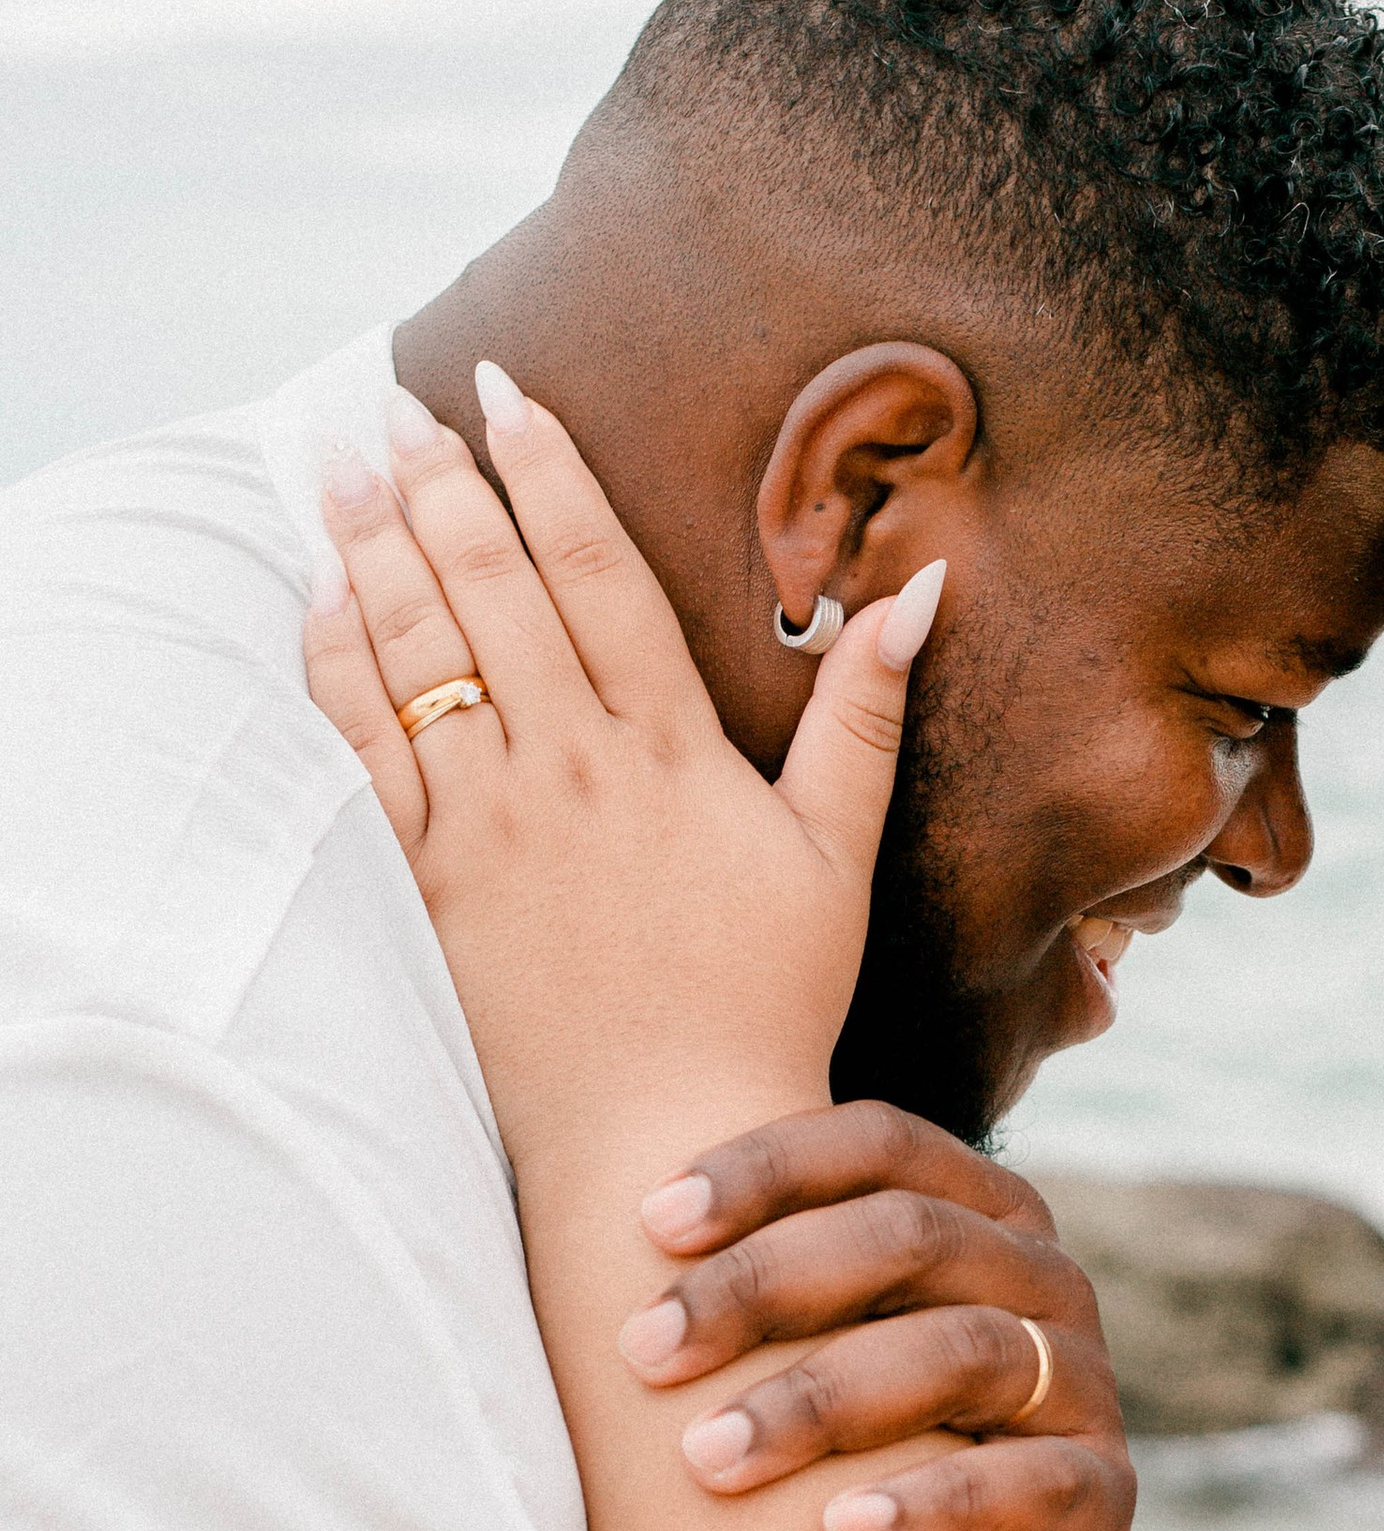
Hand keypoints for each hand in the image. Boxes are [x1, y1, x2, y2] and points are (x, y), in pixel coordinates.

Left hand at [303, 372, 942, 1177]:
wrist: (668, 1139)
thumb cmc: (765, 1002)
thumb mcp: (838, 855)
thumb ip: (865, 718)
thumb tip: (917, 594)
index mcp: (670, 748)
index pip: (596, 568)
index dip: (546, 468)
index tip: (504, 390)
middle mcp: (571, 769)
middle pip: (490, 586)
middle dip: (438, 481)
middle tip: (394, 402)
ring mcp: (491, 825)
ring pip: (416, 651)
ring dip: (370, 545)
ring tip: (341, 463)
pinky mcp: (430, 885)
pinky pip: (364, 751)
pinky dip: (335, 665)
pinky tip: (318, 599)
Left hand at [622, 1100, 1138, 1530]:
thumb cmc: (862, 1457)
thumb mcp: (821, 1350)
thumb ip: (764, 1285)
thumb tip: (590, 1207)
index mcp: (977, 1214)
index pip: (883, 1144)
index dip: (767, 1168)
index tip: (649, 1226)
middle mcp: (1041, 1280)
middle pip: (913, 1235)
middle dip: (764, 1285)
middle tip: (644, 1355)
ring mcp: (1084, 1387)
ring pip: (965, 1352)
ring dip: (820, 1400)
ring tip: (707, 1461)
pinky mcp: (1104, 1499)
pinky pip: (1032, 1483)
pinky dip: (934, 1504)